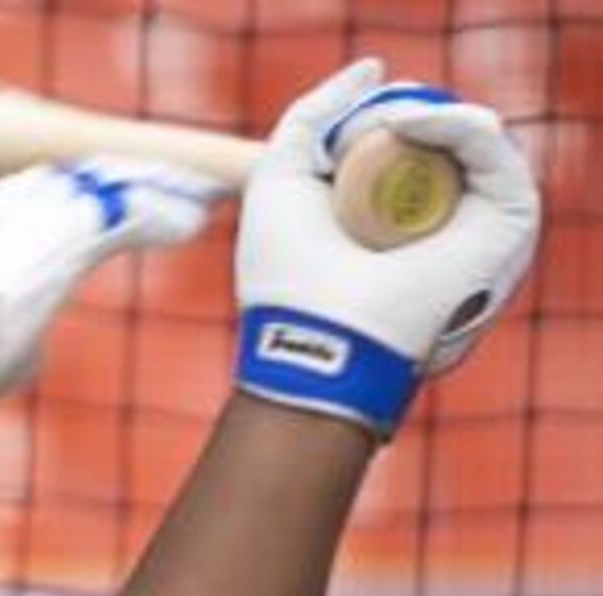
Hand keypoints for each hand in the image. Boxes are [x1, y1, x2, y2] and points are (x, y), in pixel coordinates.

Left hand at [234, 60, 540, 437]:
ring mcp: (472, 222)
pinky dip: (458, 126)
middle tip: (376, 121)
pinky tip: (415, 124)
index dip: (376, 118)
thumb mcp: (281, 175)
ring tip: (391, 125)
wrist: (317, 334)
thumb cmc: (289, 269)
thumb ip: (314, 116)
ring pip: (470, 140)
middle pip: (438, 136)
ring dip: (430, 118)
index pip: (400, 140)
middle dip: (405, 115)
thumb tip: (373, 69)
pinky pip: (496, 152)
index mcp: (389, 212)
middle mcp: (436, 219)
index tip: (349, 126)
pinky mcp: (505, 222)